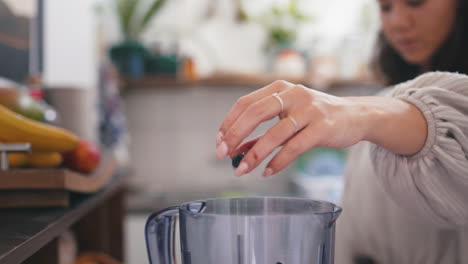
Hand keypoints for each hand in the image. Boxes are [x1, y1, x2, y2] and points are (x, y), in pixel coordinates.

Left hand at [215, 80, 373, 176]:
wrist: (355, 116)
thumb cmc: (316, 117)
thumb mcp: (287, 119)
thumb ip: (262, 134)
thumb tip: (236, 151)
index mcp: (280, 88)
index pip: (246, 103)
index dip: (229, 123)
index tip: (218, 142)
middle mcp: (293, 94)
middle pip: (255, 113)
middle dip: (234, 135)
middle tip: (222, 154)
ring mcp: (309, 109)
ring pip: (274, 133)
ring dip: (254, 154)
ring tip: (241, 170)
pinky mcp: (322, 127)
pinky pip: (294, 147)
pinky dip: (277, 162)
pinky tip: (267, 172)